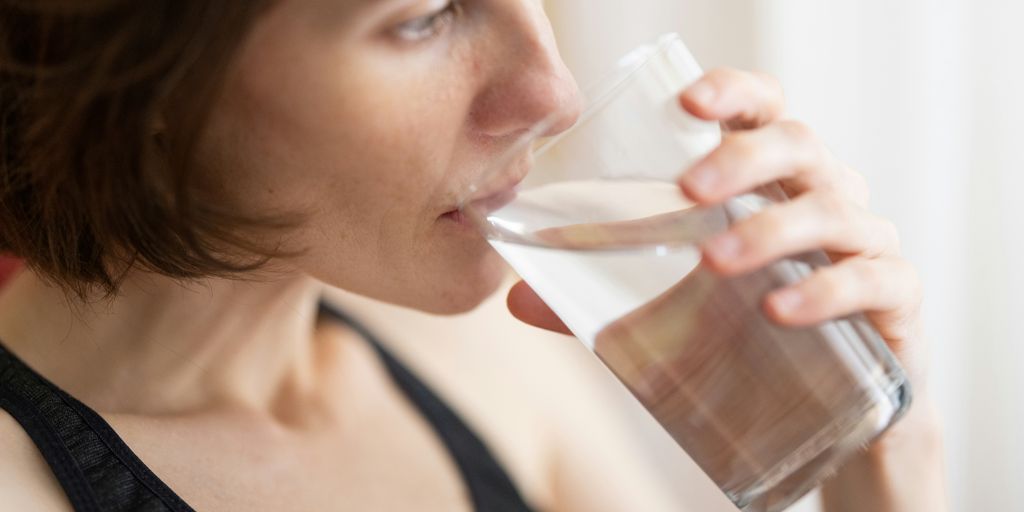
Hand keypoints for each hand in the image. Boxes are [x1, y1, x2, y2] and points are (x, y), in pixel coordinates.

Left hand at [507, 68, 947, 510]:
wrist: (833, 415)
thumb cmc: (750, 337)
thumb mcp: (674, 312)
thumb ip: (602, 300)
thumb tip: (516, 300)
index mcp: (771, 183)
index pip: (762, 112)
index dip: (732, 93)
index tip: (687, 101)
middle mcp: (824, 196)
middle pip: (799, 144)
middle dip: (743, 159)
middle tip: (689, 191)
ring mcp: (866, 244)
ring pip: (832, 209)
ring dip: (772, 229)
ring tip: (716, 261)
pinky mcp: (895, 300)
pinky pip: (873, 279)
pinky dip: (826, 289)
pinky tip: (780, 310)